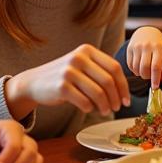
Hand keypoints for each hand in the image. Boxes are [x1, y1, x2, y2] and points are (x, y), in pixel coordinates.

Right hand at [7, 45, 130, 117]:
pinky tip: (89, 109)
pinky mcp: (61, 87)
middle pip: (108, 81)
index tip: (127, 99)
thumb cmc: (64, 77)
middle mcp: (79, 57)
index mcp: (87, 50)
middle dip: (116, 98)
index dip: (124, 86)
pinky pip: (85, 102)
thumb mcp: (82, 66)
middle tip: (118, 108)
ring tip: (106, 111)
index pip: (115, 67)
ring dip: (105, 106)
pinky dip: (90, 108)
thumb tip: (124, 91)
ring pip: (98, 93)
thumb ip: (100, 71)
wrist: (35, 82)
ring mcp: (69, 71)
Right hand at [126, 27, 161, 87]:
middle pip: (144, 68)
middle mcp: (147, 46)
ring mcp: (137, 46)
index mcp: (159, 48)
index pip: (156, 67)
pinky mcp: (129, 48)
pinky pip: (130, 65)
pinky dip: (134, 70)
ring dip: (140, 74)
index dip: (155, 79)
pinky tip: (139, 67)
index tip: (155, 87)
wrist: (147, 32)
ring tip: (145, 71)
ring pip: (136, 68)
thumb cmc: (159, 46)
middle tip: (150, 76)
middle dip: (147, 77)